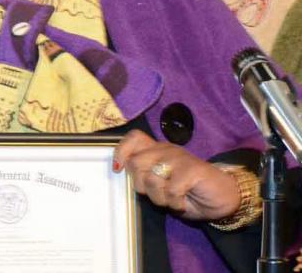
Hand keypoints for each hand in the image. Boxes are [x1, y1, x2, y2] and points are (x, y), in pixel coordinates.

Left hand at [113, 130, 240, 220]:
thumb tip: (121, 171)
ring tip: (172, 200)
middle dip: (140, 185)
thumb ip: (144, 175)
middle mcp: (166, 150)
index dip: (121, 151)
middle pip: (135, 162)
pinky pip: (172, 190)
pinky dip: (175, 203)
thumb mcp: (161, 183)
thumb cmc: (189, 191)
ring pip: (151, 178)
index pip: (134, 138)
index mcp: (157, 150)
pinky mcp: (192, 170)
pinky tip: (183, 203)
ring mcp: (179, 158)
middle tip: (156, 194)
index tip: (118, 169)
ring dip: (159, 198)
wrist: (223, 197)